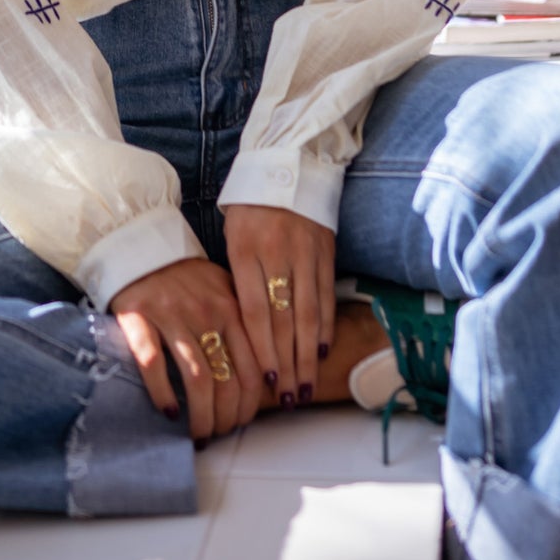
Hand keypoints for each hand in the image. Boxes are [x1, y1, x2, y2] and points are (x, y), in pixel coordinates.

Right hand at [109, 257, 263, 441]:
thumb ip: (243, 325)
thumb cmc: (187, 278)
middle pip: (227, 379)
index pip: (253, 368)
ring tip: (199, 434)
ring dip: (201, 415)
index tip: (242, 423)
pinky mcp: (138, 317)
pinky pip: (153, 364)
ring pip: (196, 378)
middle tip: (219, 434)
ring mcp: (172, 315)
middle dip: (226, 417)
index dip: (250, 404)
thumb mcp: (223, 292)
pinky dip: (163, 393)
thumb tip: (266, 377)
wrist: (141, 248)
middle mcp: (206, 312)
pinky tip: (168, 412)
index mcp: (232, 308)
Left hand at [223, 205, 336, 406]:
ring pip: (308, 313)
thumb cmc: (250, 205)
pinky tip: (322, 350)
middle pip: (283, 320)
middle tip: (287, 398)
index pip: (254, 310)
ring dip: (308, 354)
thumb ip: (238, 278)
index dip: (261, 349)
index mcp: (245, 251)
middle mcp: (277, 254)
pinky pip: (326, 295)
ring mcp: (305, 253)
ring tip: (305, 386)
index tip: (265, 381)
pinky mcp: (326, 251)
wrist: (288, 162)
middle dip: (286, 364)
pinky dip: (325, 325)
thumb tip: (241, 329)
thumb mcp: (232, 235)